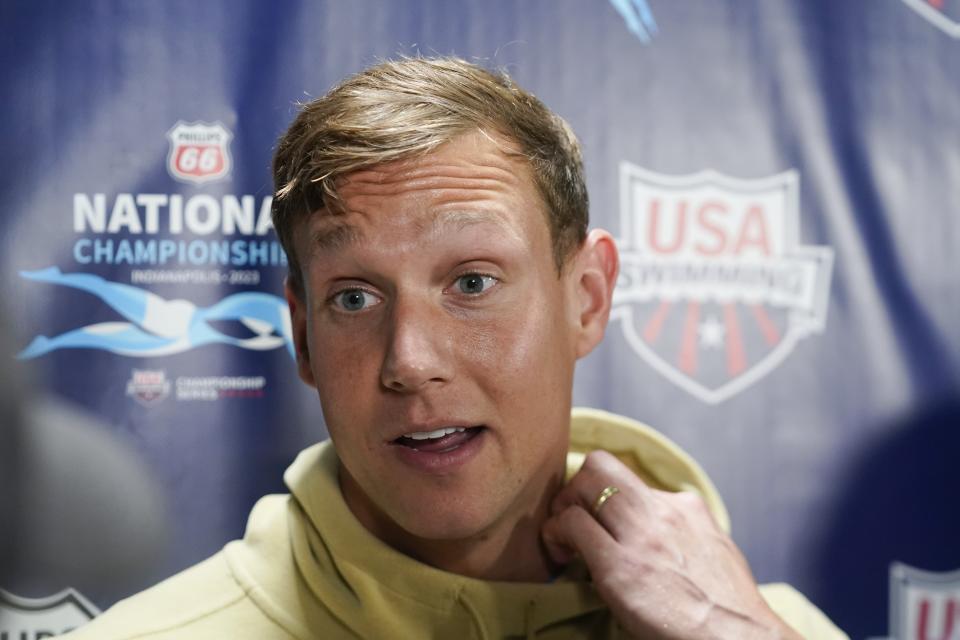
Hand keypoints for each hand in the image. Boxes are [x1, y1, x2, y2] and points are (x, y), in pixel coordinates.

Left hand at [541, 450, 801, 639]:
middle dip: (578, 487)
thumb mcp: (715, 553)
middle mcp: (662, 511)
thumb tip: (667, 539)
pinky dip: (556, 533)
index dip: (607, 496)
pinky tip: (559, 555)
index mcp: (687, 508)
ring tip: (562, 538)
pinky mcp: (619, 564)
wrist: (737, 639)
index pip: (631, 480)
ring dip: (563, 506)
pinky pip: (572, 524)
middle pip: (602, 466)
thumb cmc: (728, 609)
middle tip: (571, 519)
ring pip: (584, 482)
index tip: (600, 519)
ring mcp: (640, 534)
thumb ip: (688, 534)